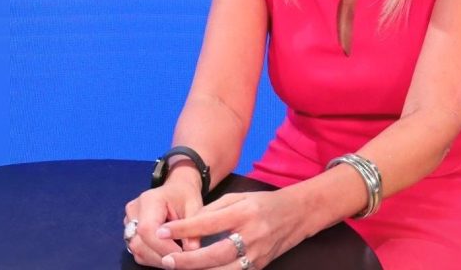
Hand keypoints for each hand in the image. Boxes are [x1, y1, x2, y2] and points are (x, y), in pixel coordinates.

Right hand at [124, 180, 203, 267]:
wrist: (177, 189)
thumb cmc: (185, 195)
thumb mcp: (194, 207)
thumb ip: (192, 227)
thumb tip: (191, 250)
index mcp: (149, 200)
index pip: (147, 229)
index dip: (162, 246)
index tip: (181, 254)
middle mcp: (134, 210)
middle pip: (139, 242)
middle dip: (160, 255)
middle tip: (181, 259)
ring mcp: (129, 221)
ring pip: (136, 249)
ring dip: (156, 258)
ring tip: (175, 256)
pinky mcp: (130, 230)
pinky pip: (137, 250)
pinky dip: (152, 256)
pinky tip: (166, 253)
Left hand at [155, 190, 305, 269]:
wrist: (297, 214)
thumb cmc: (263, 203)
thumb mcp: (238, 197)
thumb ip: (213, 211)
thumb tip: (188, 226)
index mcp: (243, 212)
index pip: (208, 222)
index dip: (183, 228)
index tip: (162, 230)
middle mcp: (251, 235)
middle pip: (214, 254)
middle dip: (187, 260)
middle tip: (166, 260)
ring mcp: (257, 255)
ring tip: (178, 268)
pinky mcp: (259, 267)